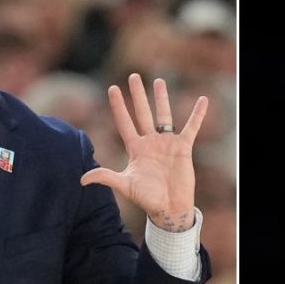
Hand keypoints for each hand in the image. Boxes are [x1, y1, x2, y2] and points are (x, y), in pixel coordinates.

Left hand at [80, 74, 208, 232]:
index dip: (118, 106)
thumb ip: (106, 177)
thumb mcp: (125, 185)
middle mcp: (150, 142)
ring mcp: (167, 143)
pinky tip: (202, 100)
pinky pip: (191, 127)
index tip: (112, 88)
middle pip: (142, 113)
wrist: (169, 208)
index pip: (124, 122)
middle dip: (137, 95)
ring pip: (164, 115)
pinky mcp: (183, 147)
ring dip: (161, 98)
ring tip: (158, 81)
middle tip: (133, 76)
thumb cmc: (147, 198)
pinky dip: (198, 114)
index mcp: (135, 148)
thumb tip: (82, 179)